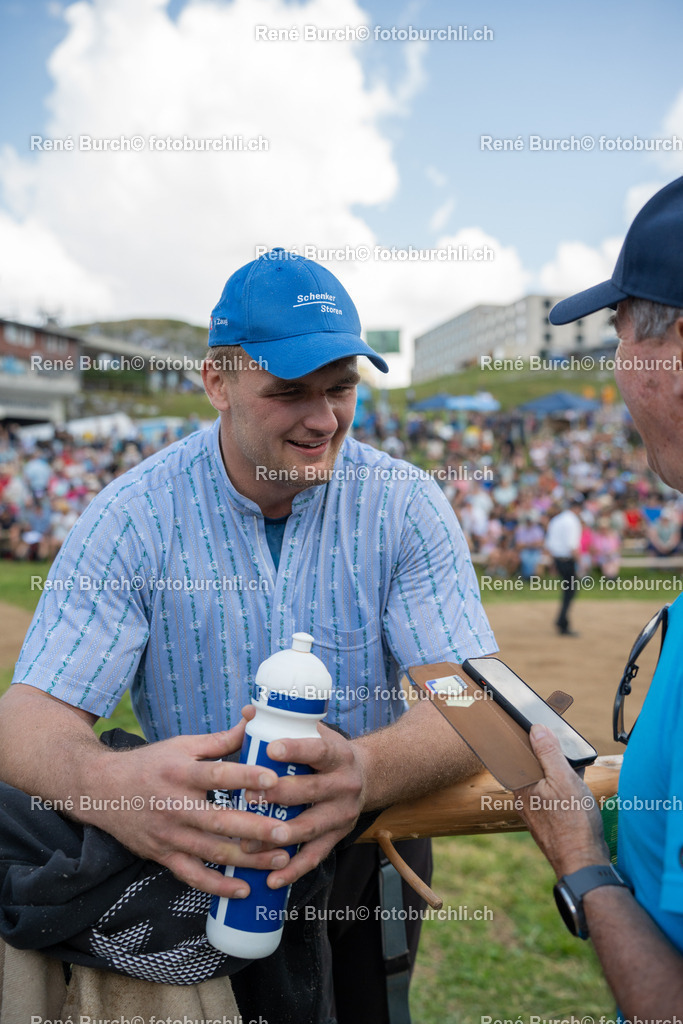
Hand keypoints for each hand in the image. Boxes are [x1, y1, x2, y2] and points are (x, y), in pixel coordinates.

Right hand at [76, 720, 297, 896]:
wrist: (101, 791)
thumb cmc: (150, 764)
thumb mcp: (183, 745)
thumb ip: (221, 739)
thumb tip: (254, 718)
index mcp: (181, 773)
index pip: (217, 775)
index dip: (245, 777)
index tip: (273, 779)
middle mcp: (175, 805)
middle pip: (219, 821)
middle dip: (255, 829)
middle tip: (286, 832)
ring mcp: (169, 834)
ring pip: (212, 852)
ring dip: (247, 860)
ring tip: (280, 860)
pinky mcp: (163, 855)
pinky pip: (192, 876)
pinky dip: (216, 886)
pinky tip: (243, 890)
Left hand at [242, 717, 364, 890]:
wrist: (368, 776)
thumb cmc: (328, 753)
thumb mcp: (317, 733)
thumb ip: (284, 724)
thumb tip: (249, 711)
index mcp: (337, 754)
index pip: (317, 749)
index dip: (295, 749)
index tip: (271, 749)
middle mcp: (343, 784)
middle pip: (310, 791)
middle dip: (277, 796)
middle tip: (246, 797)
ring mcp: (341, 814)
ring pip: (310, 827)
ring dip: (279, 835)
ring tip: (250, 842)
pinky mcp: (337, 837)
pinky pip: (314, 857)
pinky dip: (293, 870)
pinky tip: (271, 879)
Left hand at [516, 724, 609, 877]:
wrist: (584, 862)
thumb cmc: (573, 823)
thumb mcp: (563, 779)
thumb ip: (549, 753)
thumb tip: (536, 730)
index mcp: (520, 785)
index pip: (518, 754)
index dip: (530, 741)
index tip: (541, 730)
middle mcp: (524, 798)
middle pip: (534, 767)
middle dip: (550, 758)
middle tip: (565, 750)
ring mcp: (536, 810)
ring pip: (546, 781)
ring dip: (561, 774)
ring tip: (576, 771)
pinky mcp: (550, 819)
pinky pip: (554, 796)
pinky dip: (566, 789)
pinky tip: (579, 789)